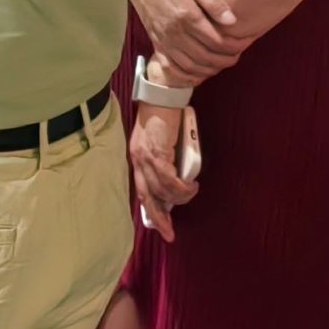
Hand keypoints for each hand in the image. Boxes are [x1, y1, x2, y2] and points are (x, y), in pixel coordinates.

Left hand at [128, 100, 197, 241]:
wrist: (163, 95)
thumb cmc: (165, 116)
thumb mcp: (162, 142)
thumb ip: (165, 160)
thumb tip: (177, 179)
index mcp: (137, 158)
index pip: (141, 191)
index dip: (151, 211)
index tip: (161, 226)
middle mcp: (137, 160)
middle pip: (147, 197)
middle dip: (159, 218)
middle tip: (170, 233)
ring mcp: (145, 157)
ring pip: (162, 191)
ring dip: (179, 197)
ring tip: (192, 191)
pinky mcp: (156, 153)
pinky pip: (169, 180)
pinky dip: (182, 187)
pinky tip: (191, 185)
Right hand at [130, 0, 247, 80]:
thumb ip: (212, 1)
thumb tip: (232, 21)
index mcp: (186, 16)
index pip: (216, 41)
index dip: (235, 45)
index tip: (246, 42)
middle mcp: (174, 33)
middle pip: (206, 57)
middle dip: (226, 60)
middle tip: (238, 55)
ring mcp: (164, 40)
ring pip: (191, 66)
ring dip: (210, 70)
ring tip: (223, 63)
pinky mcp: (156, 43)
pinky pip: (172, 68)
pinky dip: (187, 76)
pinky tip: (199, 73)